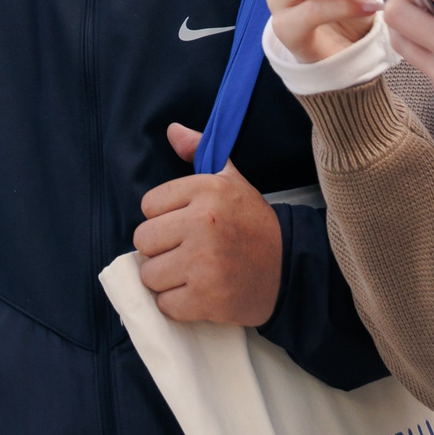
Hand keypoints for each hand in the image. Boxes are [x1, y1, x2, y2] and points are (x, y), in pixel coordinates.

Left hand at [132, 124, 282, 325]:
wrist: (290, 268)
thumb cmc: (253, 224)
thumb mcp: (232, 181)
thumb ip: (200, 152)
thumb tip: (172, 130)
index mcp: (206, 189)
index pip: (148, 205)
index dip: (163, 217)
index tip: (184, 225)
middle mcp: (203, 223)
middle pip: (143, 240)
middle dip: (160, 249)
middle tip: (185, 252)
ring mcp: (204, 263)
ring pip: (150, 274)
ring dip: (166, 279)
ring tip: (191, 273)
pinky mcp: (207, 298)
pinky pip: (165, 304)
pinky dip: (177, 305)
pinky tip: (197, 293)